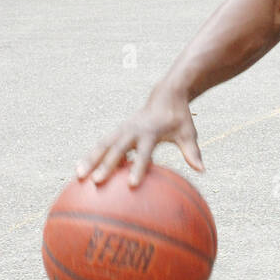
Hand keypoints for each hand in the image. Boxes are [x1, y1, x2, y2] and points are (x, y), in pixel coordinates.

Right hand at [75, 86, 204, 187]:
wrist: (166, 94)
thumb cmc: (178, 117)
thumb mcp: (188, 133)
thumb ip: (192, 152)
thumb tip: (202, 171)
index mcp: (151, 131)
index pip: (144, 152)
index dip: (138, 167)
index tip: (132, 184)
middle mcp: (133, 130)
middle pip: (117, 148)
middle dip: (106, 165)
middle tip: (97, 181)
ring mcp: (123, 129)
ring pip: (102, 145)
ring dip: (90, 159)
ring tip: (78, 176)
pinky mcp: (118, 131)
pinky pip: (102, 144)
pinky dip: (91, 156)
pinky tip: (82, 171)